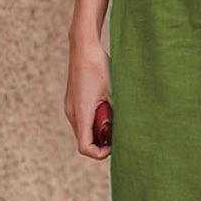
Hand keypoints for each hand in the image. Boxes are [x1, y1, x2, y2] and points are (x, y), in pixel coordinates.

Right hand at [64, 35, 111, 159]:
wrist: (84, 47)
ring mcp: (71, 107)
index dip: (100, 153)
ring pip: (84, 131)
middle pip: (85, 141)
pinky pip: (83, 120)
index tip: (115, 146)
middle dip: (102, 142)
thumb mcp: (114, 91)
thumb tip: (129, 127)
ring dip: (99, 131)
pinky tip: (108, 110)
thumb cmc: (99, 66)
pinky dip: (94, 122)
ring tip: (114, 120)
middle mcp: (72, 113)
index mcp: (81, 113)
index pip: (85, 147)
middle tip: (119, 133)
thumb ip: (118, 111)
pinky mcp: (73, 102)